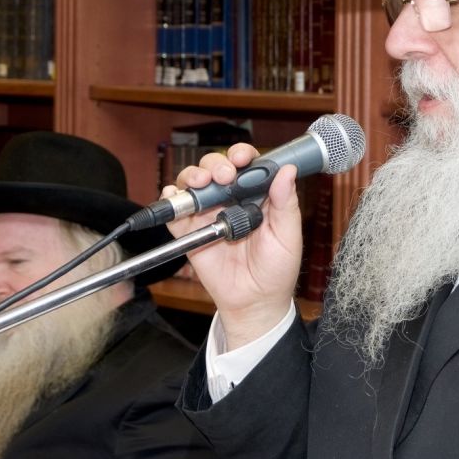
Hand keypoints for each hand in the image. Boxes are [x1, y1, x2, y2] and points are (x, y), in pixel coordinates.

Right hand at [166, 143, 302, 348]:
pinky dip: (170, 198)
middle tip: (224, 176)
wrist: (255, 303)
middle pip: (216, 167)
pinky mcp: (190, 232)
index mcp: (257, 196)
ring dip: (194, 175)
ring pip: (193, 182)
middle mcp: (231, 200)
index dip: (242, 155)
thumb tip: (288, 171)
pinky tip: (175, 195)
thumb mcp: (287, 236)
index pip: (247, 165)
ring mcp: (208, 214)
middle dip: (217, 164)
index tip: (242, 157)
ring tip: (202, 182)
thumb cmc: (276, 271)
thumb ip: (286, 204)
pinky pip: (175, 211)